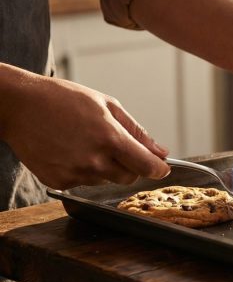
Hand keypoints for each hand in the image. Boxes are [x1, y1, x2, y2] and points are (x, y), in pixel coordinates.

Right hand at [0, 71, 169, 189]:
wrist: (19, 106)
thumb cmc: (64, 99)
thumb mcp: (107, 105)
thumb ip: (137, 131)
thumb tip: (160, 151)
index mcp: (110, 138)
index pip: (146, 166)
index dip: (158, 169)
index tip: (162, 168)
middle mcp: (93, 160)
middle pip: (128, 177)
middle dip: (131, 166)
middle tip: (118, 148)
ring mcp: (74, 173)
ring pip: (105, 180)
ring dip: (105, 167)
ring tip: (86, 142)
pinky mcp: (57, 181)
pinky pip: (82, 182)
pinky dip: (82, 171)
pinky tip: (70, 151)